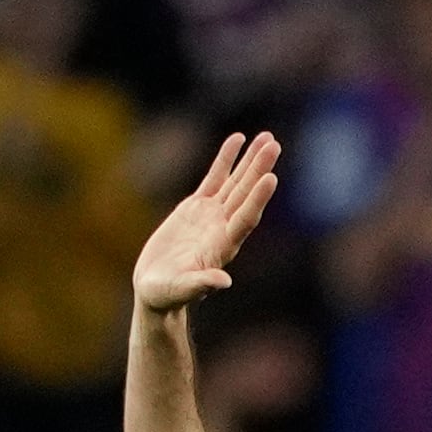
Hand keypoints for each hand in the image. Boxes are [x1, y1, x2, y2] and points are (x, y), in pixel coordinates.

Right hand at [132, 129, 282, 314]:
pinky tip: (237, 139)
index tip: (271, 177)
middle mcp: (223, 227)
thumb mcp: (181, 290)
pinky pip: (215, 178)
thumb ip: (201, 284)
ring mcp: (212, 215)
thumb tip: (223, 282)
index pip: (245, 218)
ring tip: (266, 137)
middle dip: (259, 169)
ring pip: (235, 182)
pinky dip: (226, 159)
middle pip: (245, 194)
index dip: (258, 199)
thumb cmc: (167, 294)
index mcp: (223, 247)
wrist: (157, 288)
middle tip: (274, 144)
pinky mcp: (197, 207)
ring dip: (250, 160)